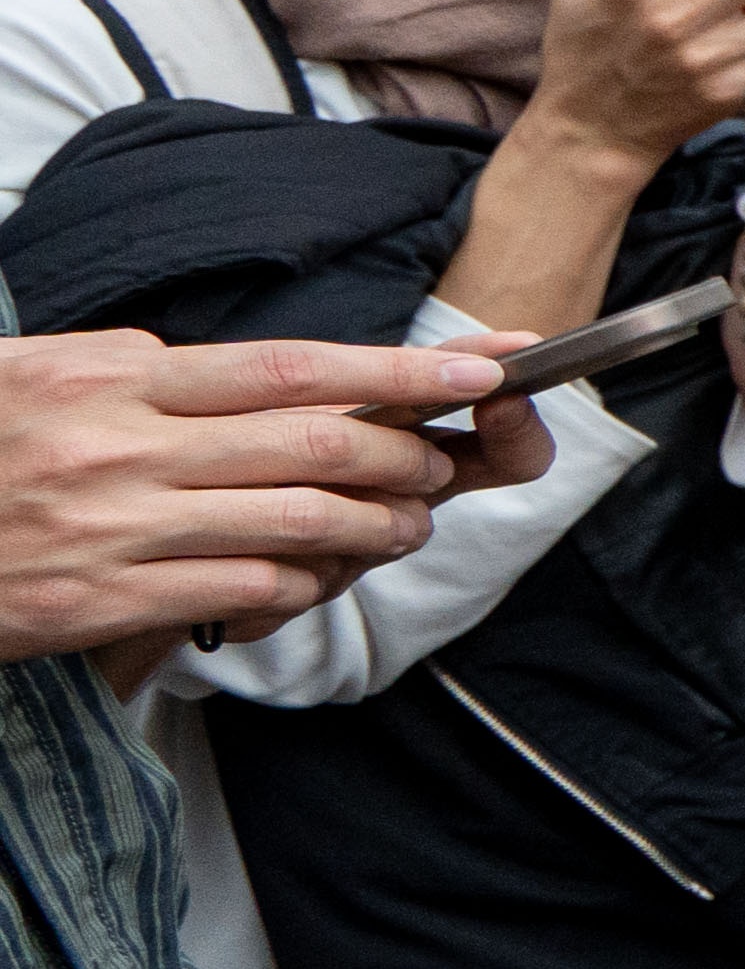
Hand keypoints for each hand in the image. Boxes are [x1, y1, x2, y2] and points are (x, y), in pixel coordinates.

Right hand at [0, 328, 510, 661]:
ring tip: (405, 522)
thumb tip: (244, 377)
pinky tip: (316, 573)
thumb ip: (135, 373)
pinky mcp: (104, 602)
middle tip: (444, 458)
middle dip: (406, 451)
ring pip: (298, 522)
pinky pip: (244, 586)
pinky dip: (302, 579)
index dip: (397, 366)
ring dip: (376, 524)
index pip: (288, 367)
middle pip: (314, 443)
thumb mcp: (38, 377)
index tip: (477, 366)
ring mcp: (116, 529)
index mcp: (110, 380)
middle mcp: (122, 449)